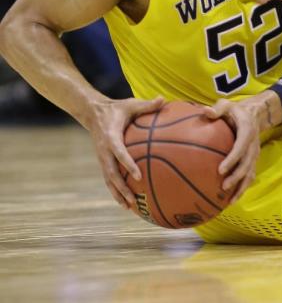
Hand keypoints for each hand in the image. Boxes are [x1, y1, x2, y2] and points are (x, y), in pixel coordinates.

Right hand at [88, 95, 164, 209]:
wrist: (93, 113)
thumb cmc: (117, 109)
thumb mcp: (131, 104)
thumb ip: (147, 105)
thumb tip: (163, 99)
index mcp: (111, 137)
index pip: (119, 153)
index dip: (128, 165)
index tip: (138, 176)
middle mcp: (104, 151)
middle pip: (112, 174)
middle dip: (122, 188)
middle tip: (134, 200)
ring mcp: (102, 158)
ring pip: (109, 180)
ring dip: (118, 194)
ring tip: (129, 208)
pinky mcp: (103, 162)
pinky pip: (109, 179)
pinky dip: (115, 191)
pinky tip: (125, 202)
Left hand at [204, 94, 276, 204]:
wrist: (255, 114)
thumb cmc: (236, 111)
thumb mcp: (227, 105)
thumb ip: (218, 108)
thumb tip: (205, 111)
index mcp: (247, 131)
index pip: (241, 147)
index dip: (233, 159)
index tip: (221, 170)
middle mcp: (253, 145)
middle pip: (247, 164)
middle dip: (237, 177)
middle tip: (223, 187)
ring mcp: (254, 154)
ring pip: (250, 173)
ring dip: (241, 187)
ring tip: (229, 201)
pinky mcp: (253, 161)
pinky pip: (249, 176)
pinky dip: (242, 189)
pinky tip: (231, 200)